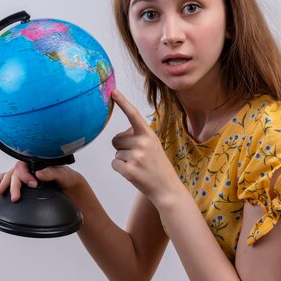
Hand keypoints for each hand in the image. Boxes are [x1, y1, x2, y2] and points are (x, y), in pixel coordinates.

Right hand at [0, 161, 83, 201]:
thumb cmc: (67, 177)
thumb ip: (52, 173)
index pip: (25, 165)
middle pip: (15, 172)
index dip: (26, 175)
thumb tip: (38, 173)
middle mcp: (29, 167)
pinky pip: (9, 179)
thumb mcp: (63, 175)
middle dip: (12, 184)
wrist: (69, 186)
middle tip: (14, 197)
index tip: (33, 185)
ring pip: (9, 175)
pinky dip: (1, 182)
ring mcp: (25, 174)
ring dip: (2, 183)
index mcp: (38, 162)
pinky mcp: (23, 182)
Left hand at [111, 89, 183, 205]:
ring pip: (115, 153)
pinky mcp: (129, 170)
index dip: (122, 102)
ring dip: (123, 160)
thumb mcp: (153, 145)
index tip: (112, 91)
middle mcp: (143, 143)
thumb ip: (138, 136)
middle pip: (116, 139)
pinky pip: (114, 164)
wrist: (167, 189)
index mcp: (149, 134)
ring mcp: (136, 156)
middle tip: (138, 157)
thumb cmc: (157, 166)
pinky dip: (121, 169)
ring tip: (139, 166)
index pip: (133, 115)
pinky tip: (134, 173)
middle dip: (122, 148)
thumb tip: (121, 133)